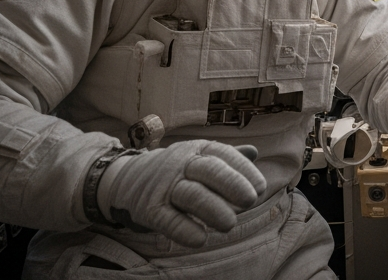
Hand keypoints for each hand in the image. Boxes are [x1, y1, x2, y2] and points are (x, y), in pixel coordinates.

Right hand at [96, 140, 266, 247]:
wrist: (126, 178)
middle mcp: (182, 163)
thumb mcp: (199, 157)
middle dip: (232, 184)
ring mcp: (165, 185)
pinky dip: (183, 229)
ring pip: (191, 194)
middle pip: (209, 170)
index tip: (260, 188)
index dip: (244, 170)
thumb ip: (227, 158)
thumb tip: (254, 151)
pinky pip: (167, 219)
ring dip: (213, 209)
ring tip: (230, 224)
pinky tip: (200, 239)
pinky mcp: (149, 208)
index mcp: (198, 149)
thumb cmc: (176, 170)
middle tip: (250, 201)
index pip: (224, 154)